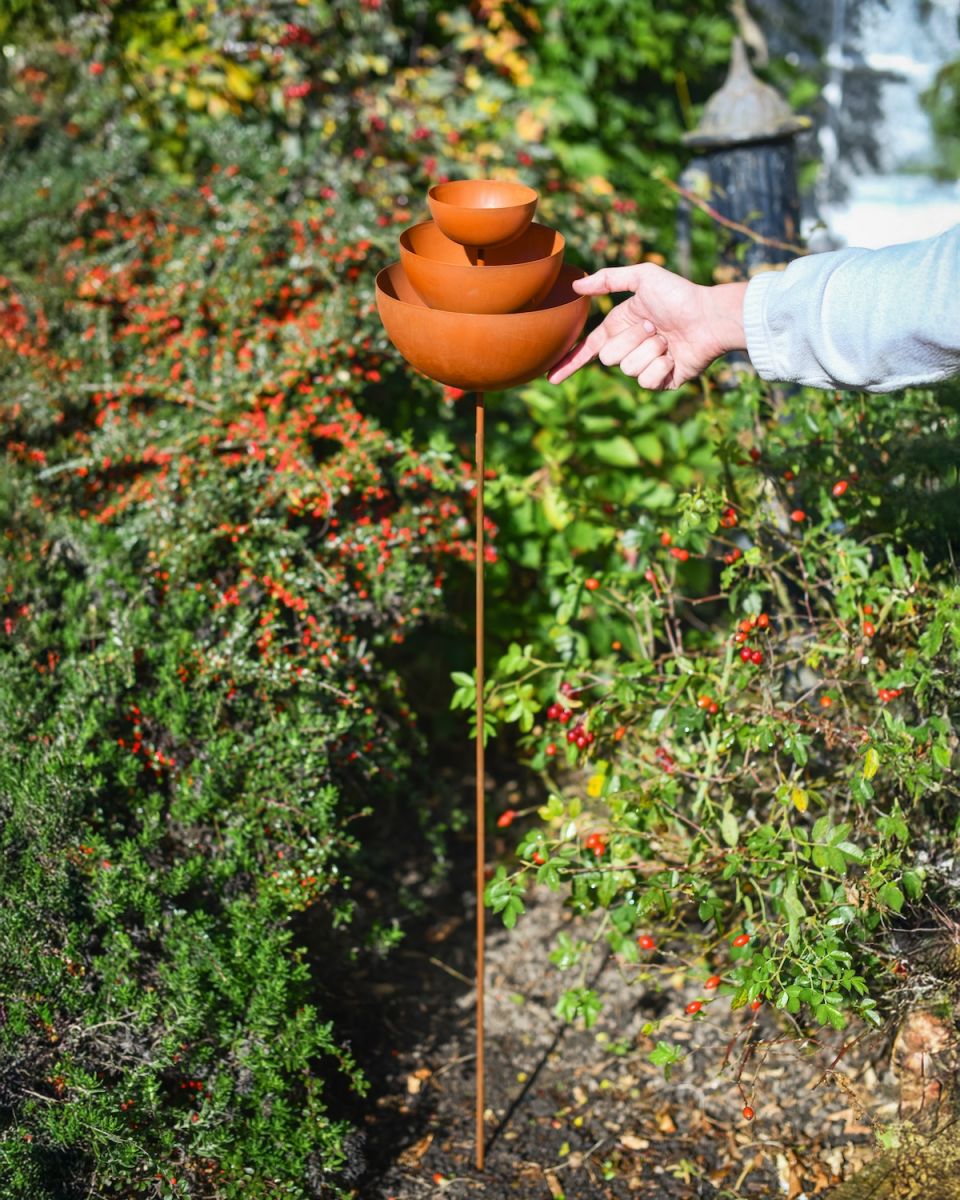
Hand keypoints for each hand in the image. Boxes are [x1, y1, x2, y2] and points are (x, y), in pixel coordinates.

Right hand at [547, 263, 747, 389]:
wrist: (709, 318)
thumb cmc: (680, 295)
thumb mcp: (644, 277)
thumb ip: (609, 279)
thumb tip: (576, 286)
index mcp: (622, 326)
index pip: (590, 348)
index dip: (571, 362)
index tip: (552, 377)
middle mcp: (631, 348)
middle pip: (610, 357)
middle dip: (631, 340)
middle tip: (654, 328)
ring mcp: (646, 366)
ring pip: (628, 369)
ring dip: (649, 351)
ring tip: (668, 340)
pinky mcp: (662, 382)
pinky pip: (646, 382)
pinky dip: (660, 367)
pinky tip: (674, 356)